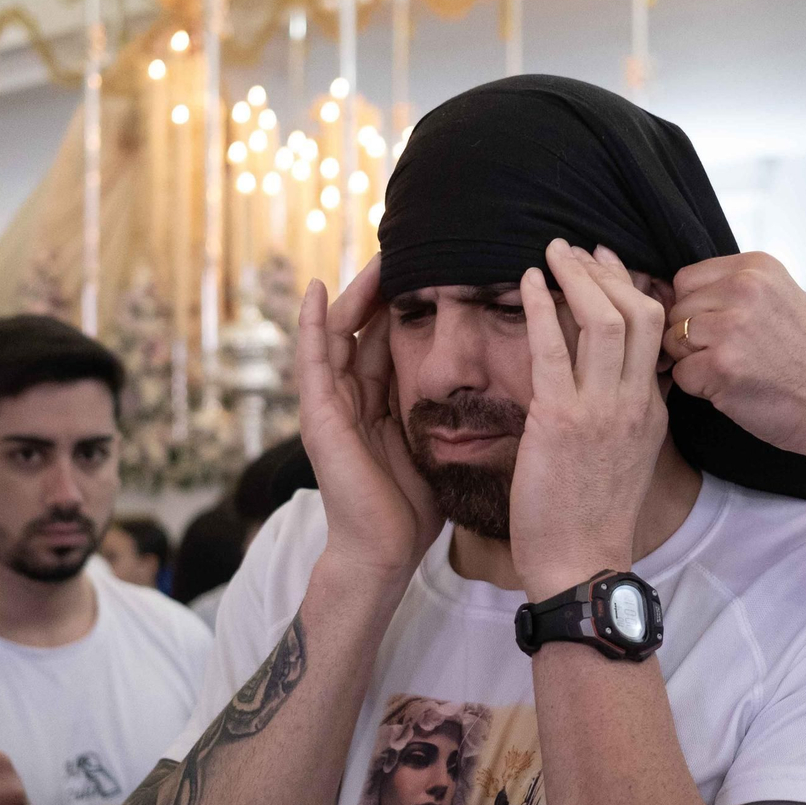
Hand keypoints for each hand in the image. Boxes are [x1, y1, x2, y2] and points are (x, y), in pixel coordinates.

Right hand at [298, 254, 441, 576]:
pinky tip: (318, 291)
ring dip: (353, 294)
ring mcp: (330, 406)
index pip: (387, 341)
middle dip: (380, 290)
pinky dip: (311, 325)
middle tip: (404, 250)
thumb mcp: (438, 448)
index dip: (403, 306)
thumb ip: (450, 416)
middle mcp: (351, 399)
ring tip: (373, 258)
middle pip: (362, 328)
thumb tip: (495, 392)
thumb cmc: (412, 511)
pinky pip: (312, 361)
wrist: (385, 553)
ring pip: (336, 334)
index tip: (431, 271)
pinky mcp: (320, 417)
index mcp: (378, 405)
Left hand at [509, 240, 667, 600]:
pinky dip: (542, 308)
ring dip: (577, 277)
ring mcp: (603, 409)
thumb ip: (626, 413)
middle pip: (640, 313)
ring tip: (553, 251)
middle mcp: (636, 402)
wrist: (582, 563)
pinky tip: (529, 282)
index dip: (632, 289)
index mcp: (653, 410)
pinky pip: (554, 348)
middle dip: (608, 271)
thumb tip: (616, 380)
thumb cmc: (592, 517)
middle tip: (578, 248)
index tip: (609, 265)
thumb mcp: (628, 457)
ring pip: (605, 320)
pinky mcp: (562, 420)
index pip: (655, 332)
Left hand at [661, 253, 805, 464]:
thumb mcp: (782, 298)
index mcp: (756, 267)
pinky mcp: (720, 365)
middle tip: (729, 354)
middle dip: (690, 337)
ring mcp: (730, 326)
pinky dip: (698, 387)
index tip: (717, 328)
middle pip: (676, 310)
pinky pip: (680, 374)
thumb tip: (682, 294)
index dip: (693, 309)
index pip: (686, 280)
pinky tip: (732, 388)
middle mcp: (742, 289)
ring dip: (693, 361)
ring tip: (732, 370)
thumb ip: (734, 289)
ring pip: (673, 341)